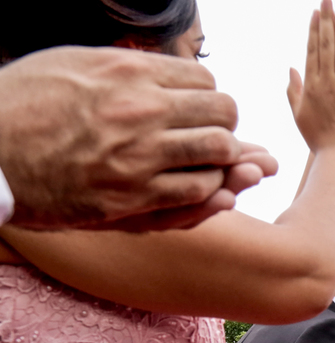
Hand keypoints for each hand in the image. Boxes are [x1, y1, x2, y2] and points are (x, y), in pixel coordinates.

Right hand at [0, 47, 263, 230]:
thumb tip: (160, 73)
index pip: (205, 82)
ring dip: (220, 159)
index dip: (205, 100)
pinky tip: (190, 186)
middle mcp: (140, 109)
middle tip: (208, 139)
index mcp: (127, 72)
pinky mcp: (133, 196)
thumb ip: (122, 68)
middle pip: (223, 113)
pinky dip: (206, 188)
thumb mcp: (70, 64)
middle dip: (223, 127)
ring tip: (202, 164)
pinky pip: (197, 190)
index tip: (193, 112)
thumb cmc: (21, 105)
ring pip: (220, 151)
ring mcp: (139, 154)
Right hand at [286, 1, 334, 154]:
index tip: (315, 13)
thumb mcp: (298, 113)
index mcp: (310, 85)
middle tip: (327, 1)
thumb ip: (294, 89)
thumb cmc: (317, 136)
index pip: (312, 49)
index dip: (314, 29)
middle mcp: (327, 81)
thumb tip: (292, 68)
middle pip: (327, 44)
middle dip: (327, 20)